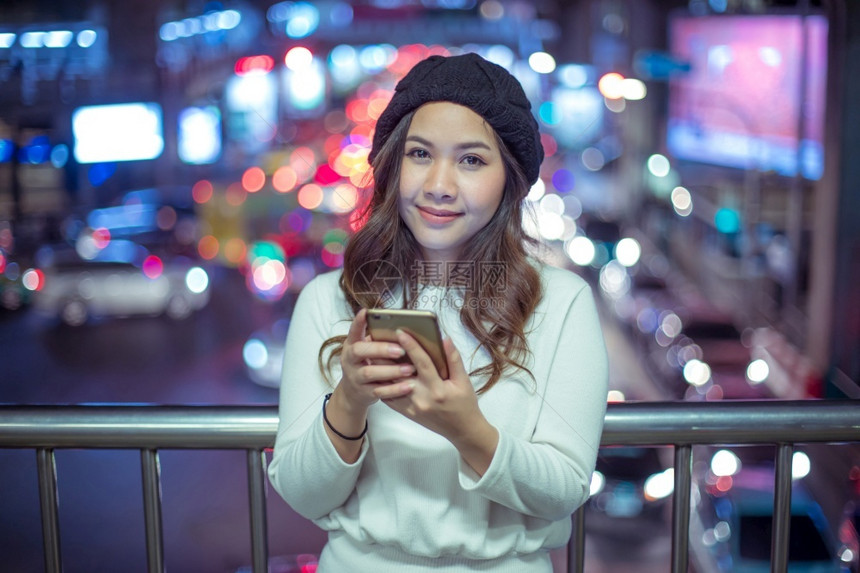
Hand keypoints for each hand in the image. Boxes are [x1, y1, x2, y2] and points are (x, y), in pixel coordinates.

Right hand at [336, 309, 416, 410]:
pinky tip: (408, 386)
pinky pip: (379, 392)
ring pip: (370, 373)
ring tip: (410, 369)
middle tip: (400, 350)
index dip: (358, 322)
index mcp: (351, 346)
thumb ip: (377, 341)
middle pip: (360, 351)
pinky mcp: (363, 393)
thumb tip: (401, 331)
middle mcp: (349, 360)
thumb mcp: (366, 352)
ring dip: (391, 370)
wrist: (352, 393)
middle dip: (380, 349)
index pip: (353, 331)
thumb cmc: (366, 365)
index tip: (365, 312)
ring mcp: (355, 378)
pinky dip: (394, 389)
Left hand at [379, 331, 493, 444]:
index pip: (422, 363)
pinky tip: (377, 372)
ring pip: (390, 385)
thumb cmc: (464, 404)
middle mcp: (421, 398)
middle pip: (399, 373)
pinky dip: (382, 384)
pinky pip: (389, 397)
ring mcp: (411, 407)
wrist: (462, 430)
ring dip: (381, 369)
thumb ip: (454, 359)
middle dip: (387, 356)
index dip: (411, 346)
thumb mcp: (464, 381)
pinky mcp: (406, 412)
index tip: (400, 332)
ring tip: (373, 353)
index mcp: (437, 389)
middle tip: (377, 339)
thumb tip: (445, 339)